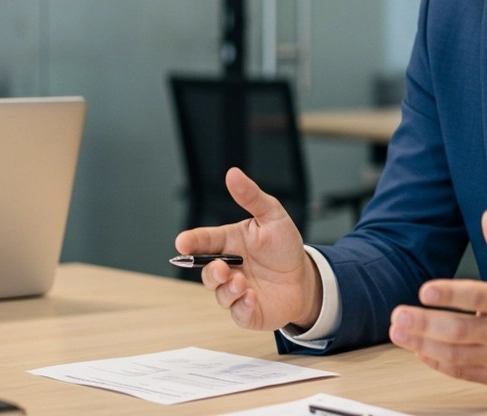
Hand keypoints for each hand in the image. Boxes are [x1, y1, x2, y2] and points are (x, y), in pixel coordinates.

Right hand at [175, 167, 321, 331]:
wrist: (305, 278)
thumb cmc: (284, 247)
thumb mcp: (272, 215)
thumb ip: (251, 197)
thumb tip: (233, 174)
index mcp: (230, 243)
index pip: (204, 240)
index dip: (190, 242)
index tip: (181, 243)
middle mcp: (229, 268)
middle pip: (206, 271)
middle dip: (210, 271)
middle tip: (221, 268)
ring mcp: (236, 290)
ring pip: (219, 293)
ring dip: (228, 289)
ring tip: (242, 283)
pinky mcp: (247, 311)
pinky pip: (237, 312)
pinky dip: (242, 306)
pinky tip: (252, 297)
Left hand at [388, 209, 486, 385]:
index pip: (475, 296)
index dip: (449, 294)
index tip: (424, 291)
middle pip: (457, 329)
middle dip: (423, 323)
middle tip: (398, 315)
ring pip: (454, 353)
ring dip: (421, 343)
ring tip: (398, 331)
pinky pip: (459, 371)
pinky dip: (436, 361)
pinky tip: (418, 349)